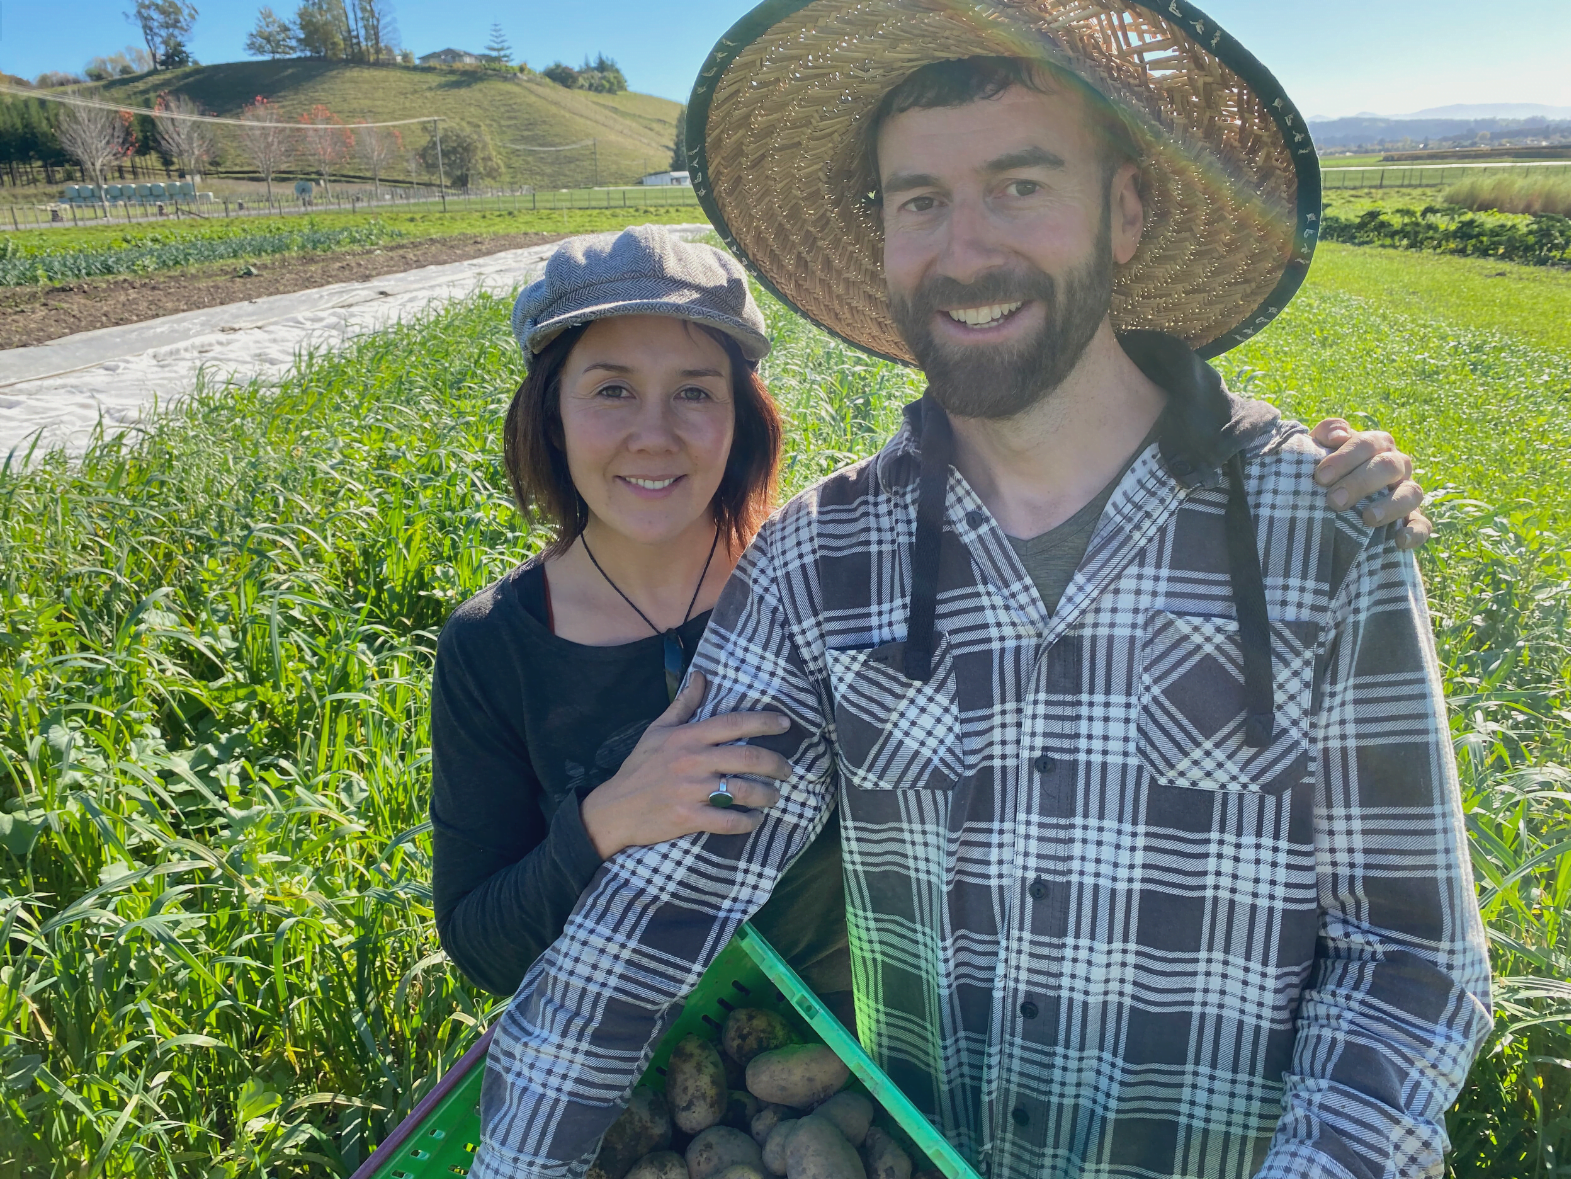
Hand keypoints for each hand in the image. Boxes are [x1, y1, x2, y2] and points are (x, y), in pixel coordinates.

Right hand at [579, 672, 792, 859]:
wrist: (614, 808)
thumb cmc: (639, 768)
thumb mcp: (657, 730)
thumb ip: (683, 704)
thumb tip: (701, 675)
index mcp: (687, 737)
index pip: (733, 723)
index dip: (764, 722)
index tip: (786, 724)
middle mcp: (692, 761)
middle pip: (747, 758)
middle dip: (775, 764)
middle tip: (787, 770)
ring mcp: (691, 791)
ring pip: (742, 791)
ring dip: (766, 795)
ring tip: (774, 796)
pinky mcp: (688, 817)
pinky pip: (728, 820)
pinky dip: (747, 822)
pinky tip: (754, 820)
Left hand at [1309, 418, 1430, 550]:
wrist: (1330, 502)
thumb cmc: (1327, 471)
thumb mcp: (1320, 448)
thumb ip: (1327, 433)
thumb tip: (1339, 435)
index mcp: (1377, 445)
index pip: (1368, 444)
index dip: (1345, 458)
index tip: (1320, 477)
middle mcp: (1397, 466)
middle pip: (1389, 466)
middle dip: (1361, 482)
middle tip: (1334, 501)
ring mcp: (1407, 493)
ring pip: (1411, 493)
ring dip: (1391, 506)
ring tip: (1367, 518)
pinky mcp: (1412, 520)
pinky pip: (1422, 525)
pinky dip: (1415, 532)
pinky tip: (1399, 541)